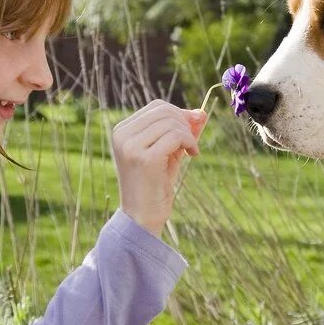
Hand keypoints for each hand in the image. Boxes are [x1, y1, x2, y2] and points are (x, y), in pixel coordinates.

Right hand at [111, 100, 207, 236]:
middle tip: (193, 142)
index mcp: (122, 131)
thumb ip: (182, 131)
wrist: (142, 218)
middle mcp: (122, 135)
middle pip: (165, 110)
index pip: (157, 106)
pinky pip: (176, 136)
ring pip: (172, 122)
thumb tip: (202, 112)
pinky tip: (193, 155)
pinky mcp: (145, 158)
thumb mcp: (169, 152)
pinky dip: (190, 142)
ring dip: (189, 135)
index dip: (179, 114)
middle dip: (186, 123)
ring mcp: (132, 146)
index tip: (191, 131)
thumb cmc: (155, 185)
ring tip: (192, 151)